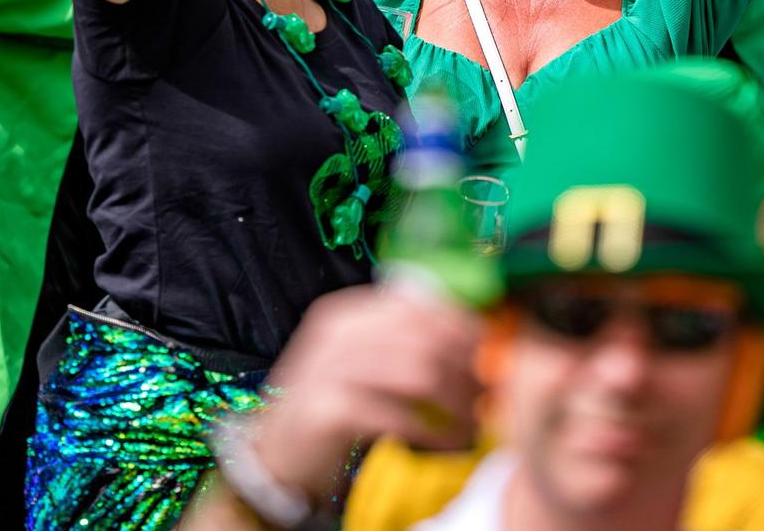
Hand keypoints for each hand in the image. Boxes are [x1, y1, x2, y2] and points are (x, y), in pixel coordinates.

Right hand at [247, 285, 485, 499]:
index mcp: (348, 314)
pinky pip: (398, 416)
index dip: (463, 327)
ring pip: (419, 374)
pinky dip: (433, 432)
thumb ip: (402, 347)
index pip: (419, 306)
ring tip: (474, 422)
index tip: (491, 351)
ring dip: (458, 401)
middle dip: (467, 366)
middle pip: (425, 338)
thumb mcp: (361, 365)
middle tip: (490, 393)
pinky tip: (450, 445)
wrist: (272, 458)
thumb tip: (473, 344)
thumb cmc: (330, 410)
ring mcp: (329, 370)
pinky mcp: (328, 411)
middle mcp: (337, 334)